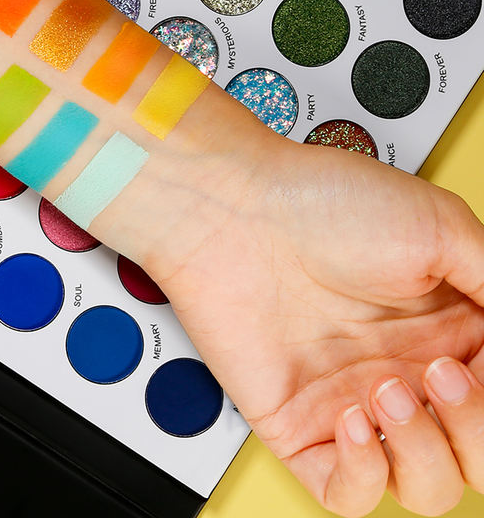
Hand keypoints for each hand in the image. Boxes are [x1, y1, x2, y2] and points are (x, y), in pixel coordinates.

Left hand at [141, 129, 483, 515]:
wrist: (232, 210)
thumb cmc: (318, 202)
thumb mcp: (440, 228)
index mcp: (449, 328)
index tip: (483, 363)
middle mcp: (406, 369)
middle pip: (477, 456)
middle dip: (478, 430)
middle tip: (442, 372)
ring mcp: (353, 399)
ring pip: (425, 488)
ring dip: (425, 452)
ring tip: (388, 387)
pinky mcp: (299, 421)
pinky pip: (345, 493)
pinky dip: (363, 474)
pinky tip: (351, 416)